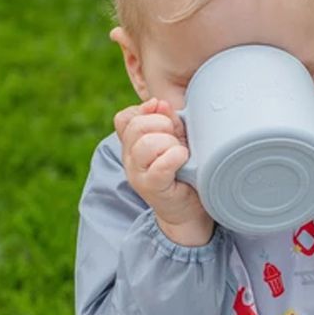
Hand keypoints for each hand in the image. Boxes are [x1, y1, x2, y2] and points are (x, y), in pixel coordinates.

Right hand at [114, 98, 213, 245]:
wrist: (188, 211)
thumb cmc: (184, 173)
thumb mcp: (175, 140)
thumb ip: (167, 121)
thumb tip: (159, 103)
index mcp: (132, 144)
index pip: (125, 118)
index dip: (145, 111)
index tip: (165, 117)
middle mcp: (130, 158)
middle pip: (136, 126)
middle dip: (162, 126)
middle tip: (177, 139)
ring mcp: (137, 174)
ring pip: (147, 144)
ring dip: (170, 143)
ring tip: (180, 153)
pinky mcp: (151, 187)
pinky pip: (160, 164)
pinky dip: (176, 157)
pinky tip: (183, 161)